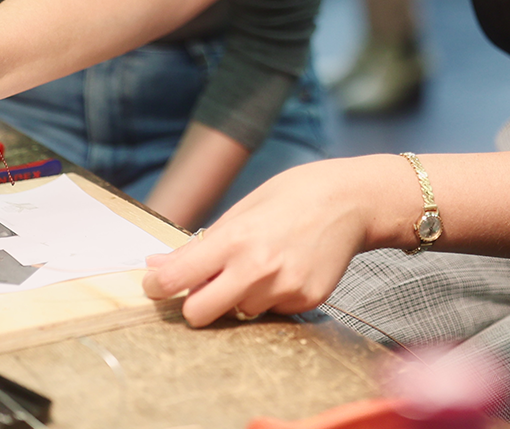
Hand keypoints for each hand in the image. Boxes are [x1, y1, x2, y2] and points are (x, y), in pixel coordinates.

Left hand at [139, 154, 407, 325]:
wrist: (352, 200)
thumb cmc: (294, 195)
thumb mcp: (242, 208)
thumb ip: (200, 244)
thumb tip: (156, 267)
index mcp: (235, 239)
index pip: (175, 280)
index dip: (157, 286)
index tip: (157, 284)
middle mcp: (257, 269)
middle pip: (198, 314)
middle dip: (195, 303)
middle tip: (206, 283)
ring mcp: (284, 289)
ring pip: (238, 312)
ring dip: (238, 297)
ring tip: (262, 263)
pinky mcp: (306, 301)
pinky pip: (271, 311)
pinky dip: (269, 296)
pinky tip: (286, 268)